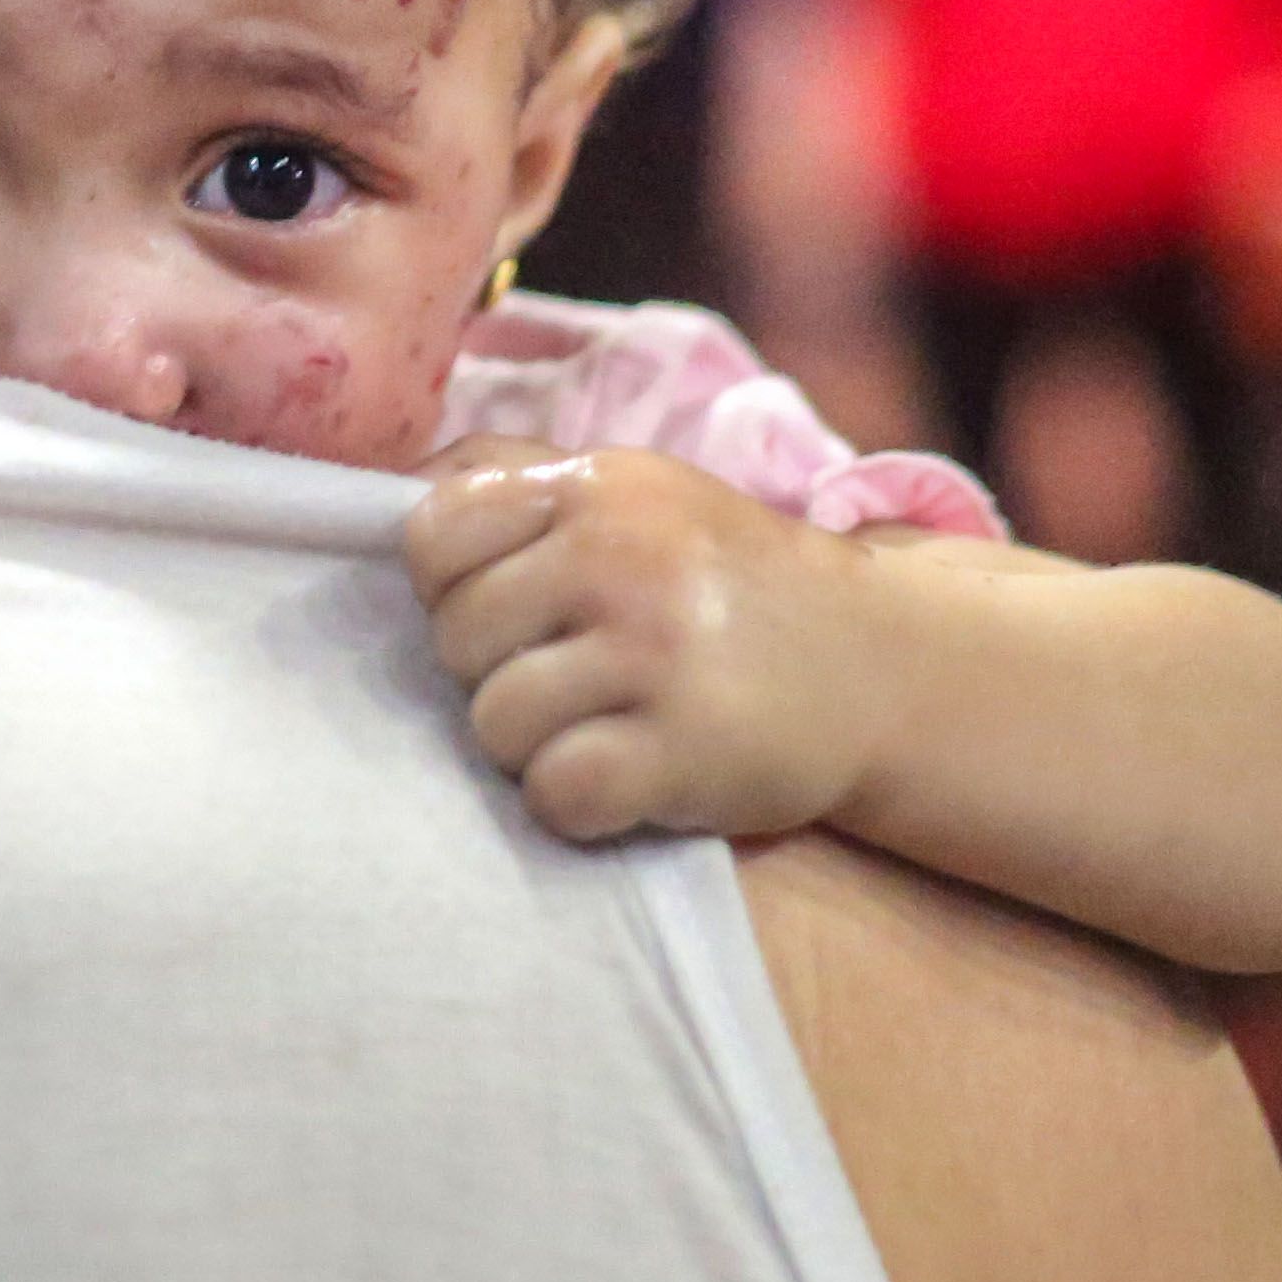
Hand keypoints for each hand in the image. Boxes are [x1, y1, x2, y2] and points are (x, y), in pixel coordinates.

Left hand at [399, 439, 877, 844]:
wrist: (884, 669)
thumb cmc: (731, 585)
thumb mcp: (641, 496)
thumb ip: (522, 479)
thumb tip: (397, 486)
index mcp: (600, 485)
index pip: (434, 533)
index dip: (451, 586)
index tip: (512, 609)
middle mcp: (623, 556)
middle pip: (456, 638)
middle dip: (495, 672)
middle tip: (572, 676)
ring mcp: (656, 652)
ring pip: (494, 723)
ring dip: (533, 745)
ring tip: (601, 726)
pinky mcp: (685, 748)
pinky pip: (556, 791)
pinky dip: (577, 802)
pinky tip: (625, 777)